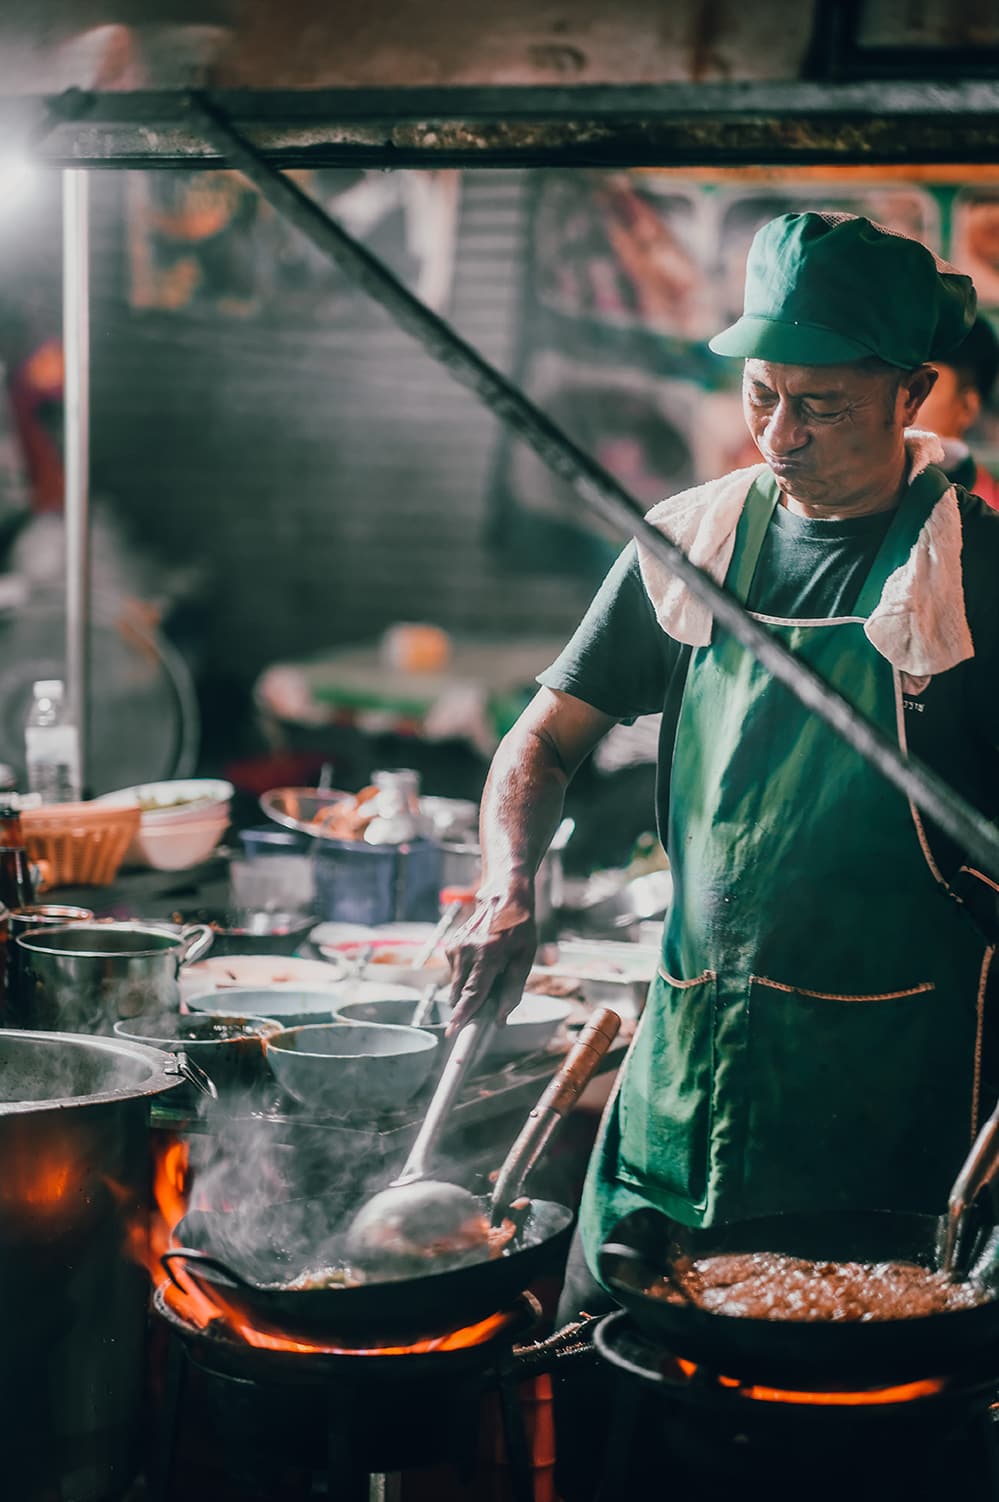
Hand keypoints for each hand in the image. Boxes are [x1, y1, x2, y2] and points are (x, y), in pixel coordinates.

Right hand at [445, 887, 537, 1034]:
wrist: (503, 897)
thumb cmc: (519, 928)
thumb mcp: (525, 959)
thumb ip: (512, 991)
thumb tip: (500, 1020)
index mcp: (488, 954)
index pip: (472, 992)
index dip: (462, 1015)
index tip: (451, 1032)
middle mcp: (466, 950)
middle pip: (459, 995)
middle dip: (470, 1005)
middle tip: (490, 997)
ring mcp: (454, 947)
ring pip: (456, 986)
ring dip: (469, 989)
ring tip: (491, 970)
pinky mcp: (449, 946)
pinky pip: (455, 974)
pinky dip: (467, 976)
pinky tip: (482, 960)